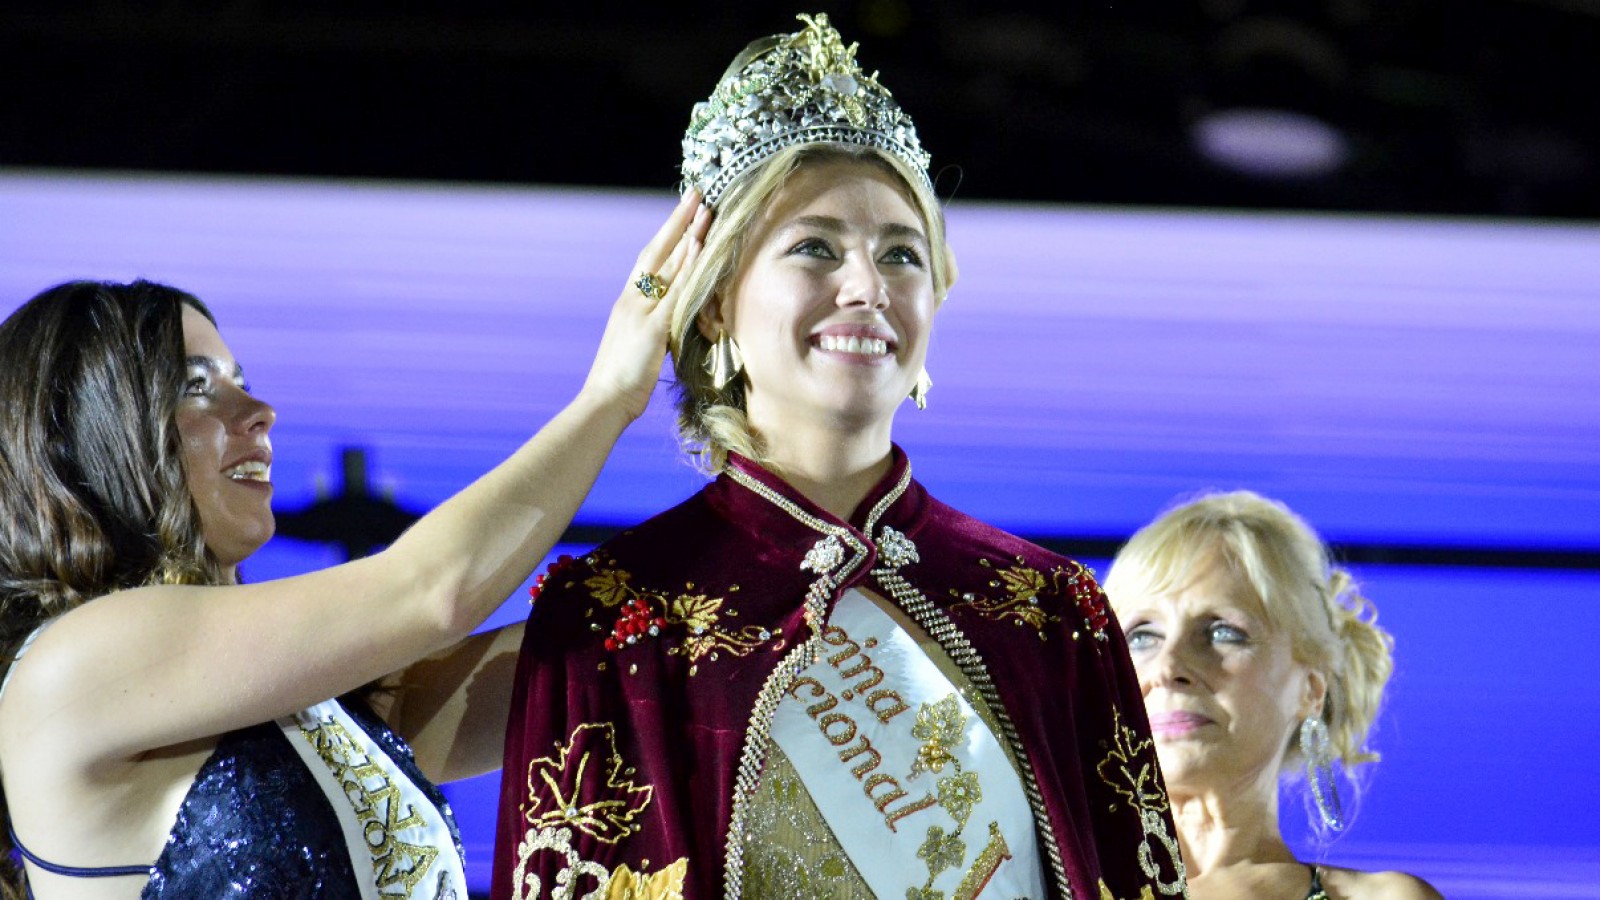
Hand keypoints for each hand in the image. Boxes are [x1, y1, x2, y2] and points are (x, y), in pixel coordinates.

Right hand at [580, 190, 709, 419]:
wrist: (603, 402)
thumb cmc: (620, 382)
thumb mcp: (639, 348)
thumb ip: (655, 329)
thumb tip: (673, 322)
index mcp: (626, 303)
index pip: (649, 261)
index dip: (666, 236)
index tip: (682, 214)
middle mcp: (631, 299)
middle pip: (656, 251)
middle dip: (677, 221)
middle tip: (696, 195)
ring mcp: (640, 311)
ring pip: (667, 265)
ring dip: (688, 236)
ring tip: (705, 211)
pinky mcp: (652, 327)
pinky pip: (674, 291)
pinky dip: (688, 268)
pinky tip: (700, 248)